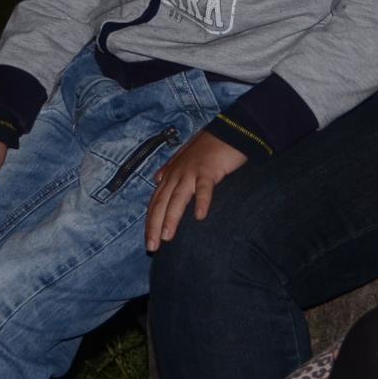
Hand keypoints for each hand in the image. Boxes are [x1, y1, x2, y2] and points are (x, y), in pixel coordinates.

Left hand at [143, 129, 247, 251]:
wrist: (229, 130)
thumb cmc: (208, 147)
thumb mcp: (184, 157)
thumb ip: (170, 169)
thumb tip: (157, 179)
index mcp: (172, 174)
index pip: (156, 201)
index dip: (151, 221)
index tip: (149, 240)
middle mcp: (177, 174)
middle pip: (162, 202)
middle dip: (154, 225)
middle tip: (152, 247)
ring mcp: (192, 171)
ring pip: (178, 198)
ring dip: (171, 218)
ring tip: (167, 237)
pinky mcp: (209, 169)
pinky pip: (204, 188)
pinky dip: (201, 201)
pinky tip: (200, 216)